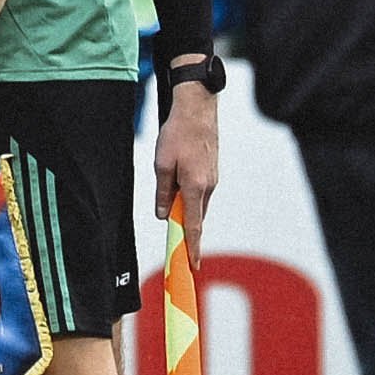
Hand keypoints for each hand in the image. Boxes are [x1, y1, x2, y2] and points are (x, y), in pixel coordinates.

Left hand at [154, 77, 219, 267]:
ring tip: (171, 213)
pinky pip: (199, 193)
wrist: (198, 109)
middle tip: (178, 250)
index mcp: (195, 187)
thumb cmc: (177, 134)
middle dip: (186, 234)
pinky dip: (189, 199)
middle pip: (195, 217)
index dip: (192, 247)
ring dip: (185, 212)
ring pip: (197, 204)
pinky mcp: (211, 172)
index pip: (194, 226)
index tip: (192, 266)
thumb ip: (163, 192)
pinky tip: (177, 192)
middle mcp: (208, 186)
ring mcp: (212, 179)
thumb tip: (164, 215)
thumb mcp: (161, 164)